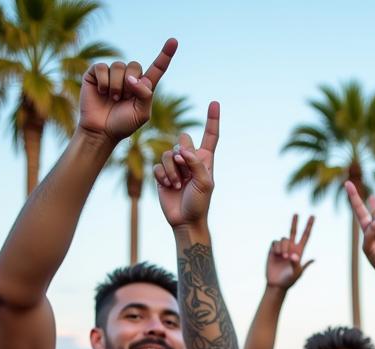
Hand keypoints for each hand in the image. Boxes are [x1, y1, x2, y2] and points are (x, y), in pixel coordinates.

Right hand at [78, 39, 176, 144]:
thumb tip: (133, 78)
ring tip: (112, 98)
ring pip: (118, 66)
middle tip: (122, 99)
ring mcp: (112, 74)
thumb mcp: (141, 114)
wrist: (101, 131)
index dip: (165, 55)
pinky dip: (103, 81)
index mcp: (143, 87)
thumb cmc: (123, 125)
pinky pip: (102, 67)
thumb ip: (145, 95)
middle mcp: (128, 77)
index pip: (157, 68)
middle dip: (130, 83)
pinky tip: (101, 92)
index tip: (174, 41)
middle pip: (134, 65)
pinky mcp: (95, 73)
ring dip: (116, 85)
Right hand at [155, 102, 219, 228]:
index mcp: (205, 160)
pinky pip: (159, 165)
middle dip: (181, 154)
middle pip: (182, 140)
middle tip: (184, 170)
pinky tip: (167, 186)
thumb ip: (196, 163)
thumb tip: (183, 149)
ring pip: (168, 153)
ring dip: (172, 170)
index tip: (215, 103)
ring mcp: (176, 166)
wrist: (185, 220)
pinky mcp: (163, 173)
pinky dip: (163, 175)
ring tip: (176, 185)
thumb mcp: (204, 183)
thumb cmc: (199, 203)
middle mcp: (190, 160)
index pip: (210, 136)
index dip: (212, 120)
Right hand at [267, 215, 314, 289]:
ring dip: (284, 247)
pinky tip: (277, 255)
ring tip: (283, 257)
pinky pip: (275, 242)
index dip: (309, 226)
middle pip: (293, 231)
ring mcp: (282, 248)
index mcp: (300, 251)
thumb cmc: (289, 280)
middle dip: (295, 222)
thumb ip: (298, 263)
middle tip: (297, 214)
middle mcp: (291, 248)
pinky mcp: (273, 250)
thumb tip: (296, 256)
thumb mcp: (296, 272)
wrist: (277, 284)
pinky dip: (277, 248)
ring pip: (283, 239)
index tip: (312, 216)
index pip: (305, 236)